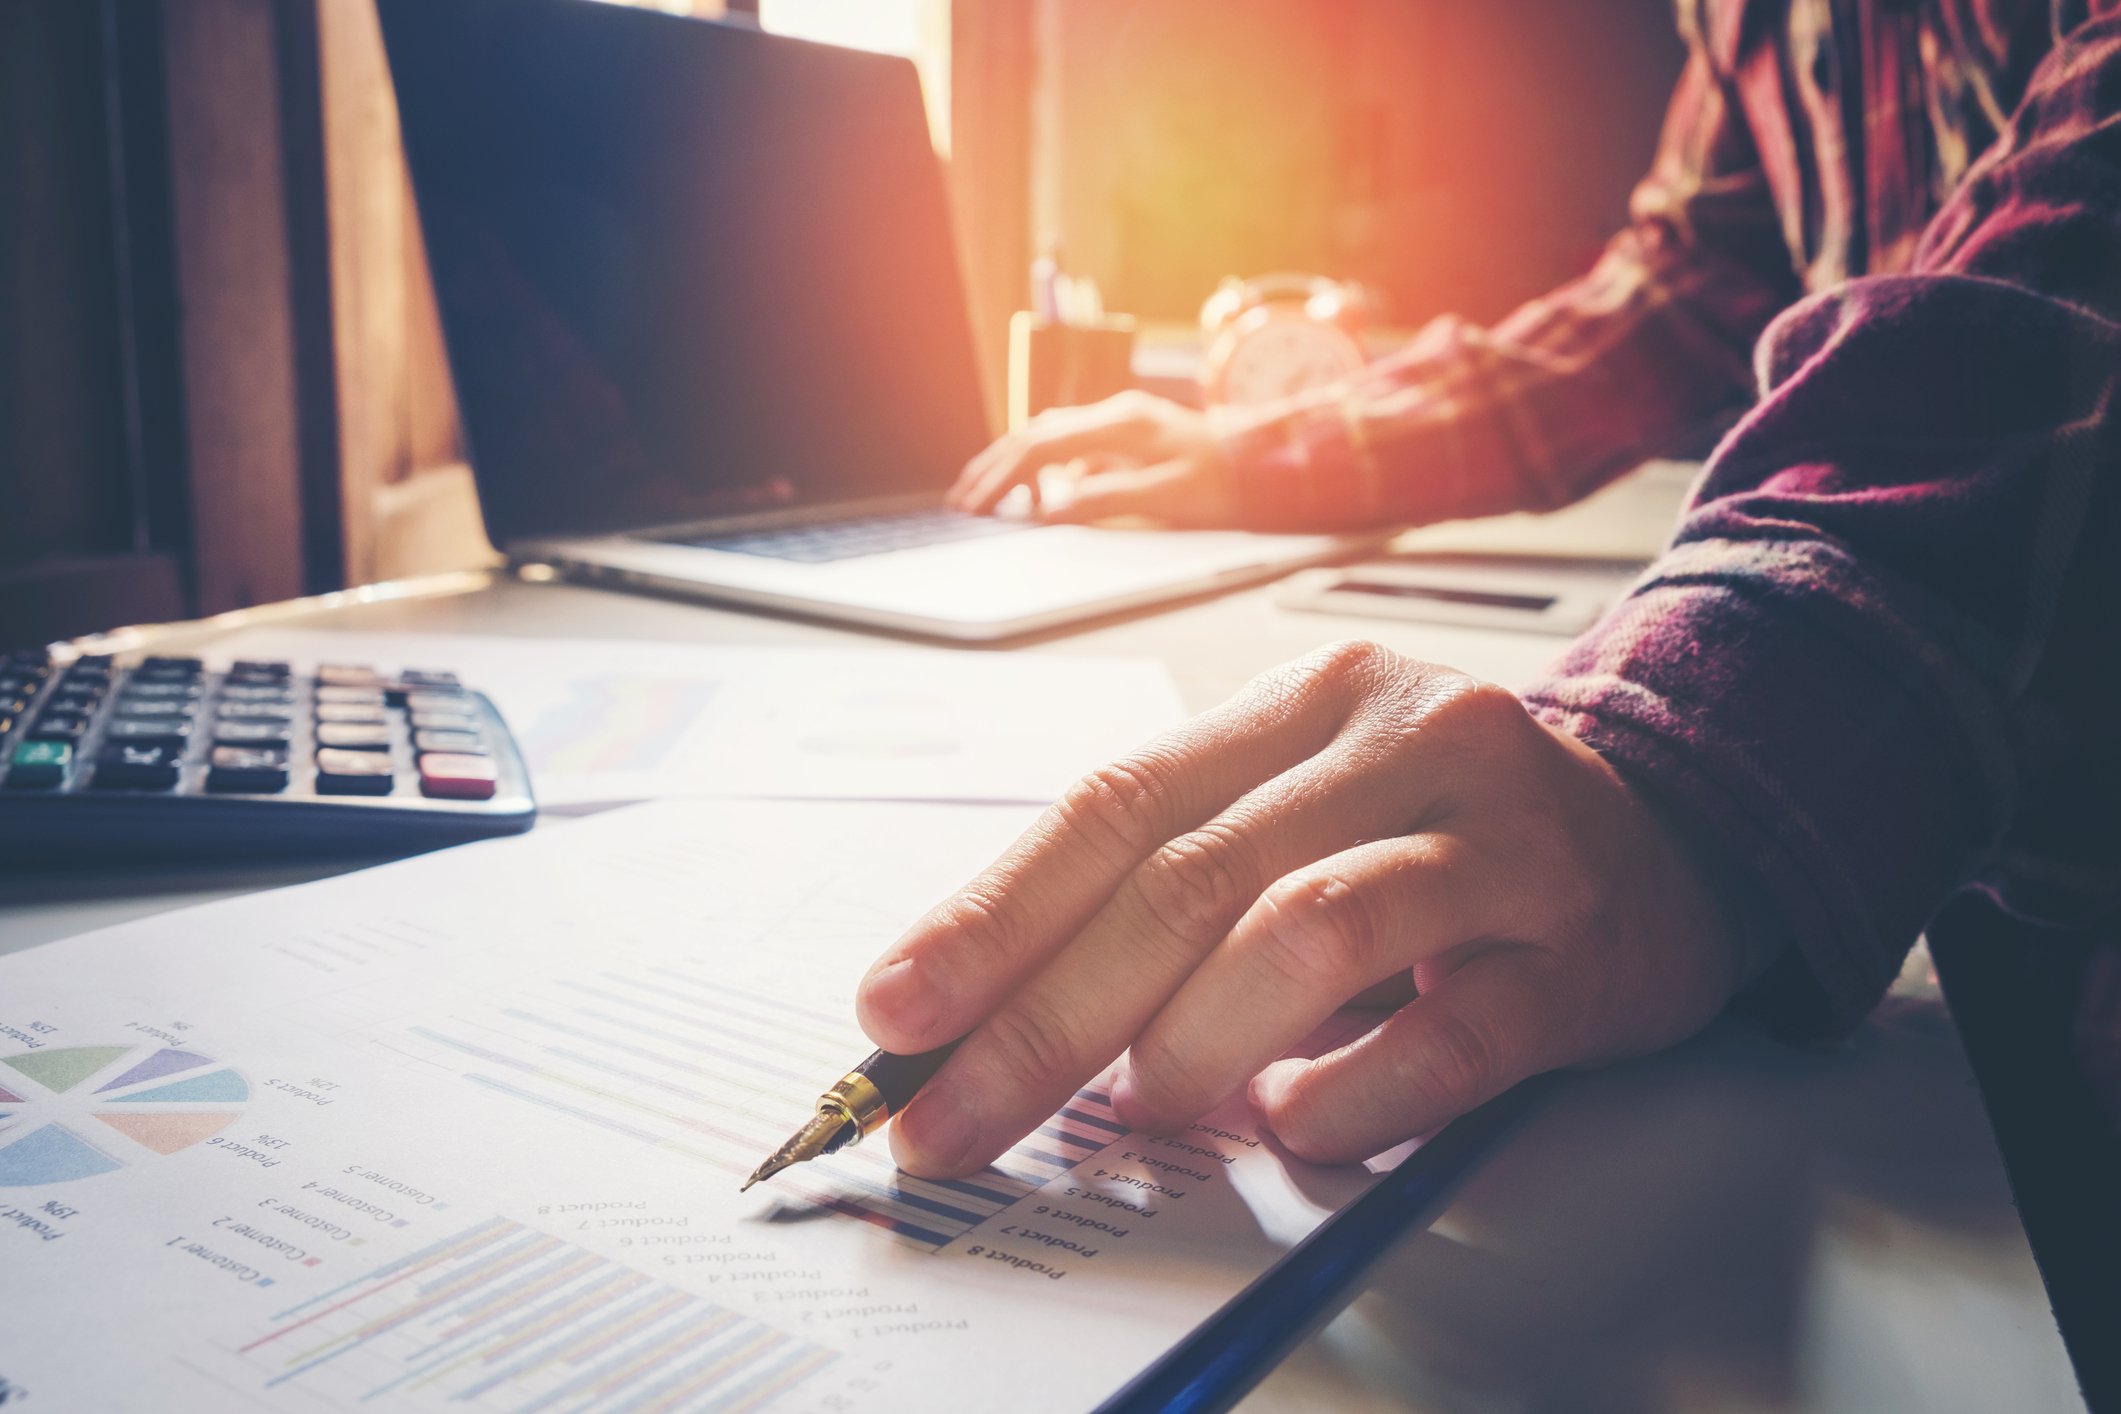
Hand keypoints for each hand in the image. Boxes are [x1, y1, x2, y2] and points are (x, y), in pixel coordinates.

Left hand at [856, 641, 1744, 1176]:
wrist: (1669, 833)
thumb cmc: (1446, 828)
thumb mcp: (1300, 803)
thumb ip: (1171, 874)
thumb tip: (996, 1000)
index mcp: (1304, 702)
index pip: (1116, 804)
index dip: (993, 913)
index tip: (899, 1010)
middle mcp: (1400, 743)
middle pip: (1186, 880)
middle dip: (1044, 1017)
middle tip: (953, 1114)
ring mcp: (1497, 841)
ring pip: (1304, 935)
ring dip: (1190, 1043)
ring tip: (1138, 1108)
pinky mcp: (1575, 948)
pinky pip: (1447, 1034)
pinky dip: (1346, 1091)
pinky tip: (1289, 1119)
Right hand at [948, 391, 1228, 524]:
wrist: (1271, 462)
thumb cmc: (1228, 481)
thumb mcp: (1170, 498)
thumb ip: (1108, 500)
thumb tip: (1050, 509)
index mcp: (1120, 424)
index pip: (1041, 448)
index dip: (1002, 479)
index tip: (975, 508)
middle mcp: (1114, 416)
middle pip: (1033, 437)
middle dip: (992, 471)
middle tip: (960, 503)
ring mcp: (1118, 426)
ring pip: (1047, 440)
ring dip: (1011, 467)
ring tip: (981, 497)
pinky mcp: (1125, 441)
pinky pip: (1068, 451)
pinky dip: (1039, 472)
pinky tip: (1030, 496)